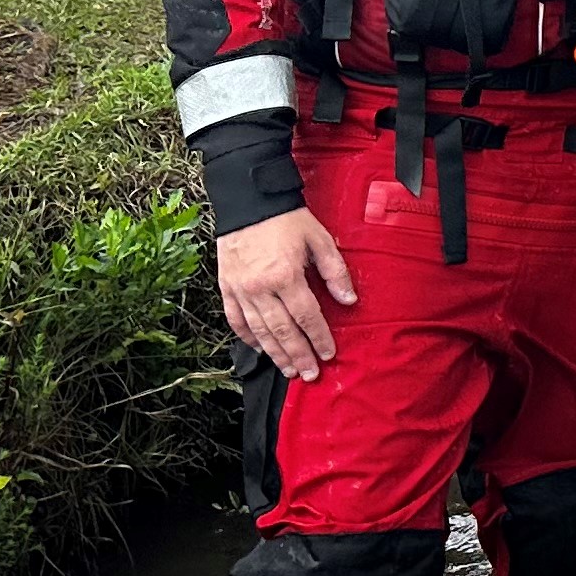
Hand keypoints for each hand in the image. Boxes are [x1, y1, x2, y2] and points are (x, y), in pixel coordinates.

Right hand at [216, 207, 357, 381]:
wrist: (249, 201)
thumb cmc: (286, 219)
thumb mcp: (319, 239)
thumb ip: (335, 272)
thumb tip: (349, 300)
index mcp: (285, 275)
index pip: (307, 316)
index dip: (319, 337)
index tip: (328, 353)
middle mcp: (261, 288)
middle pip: (282, 330)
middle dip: (298, 355)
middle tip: (310, 374)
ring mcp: (240, 289)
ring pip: (259, 330)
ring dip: (275, 353)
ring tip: (289, 370)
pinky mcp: (226, 287)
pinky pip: (235, 319)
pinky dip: (247, 337)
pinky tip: (259, 348)